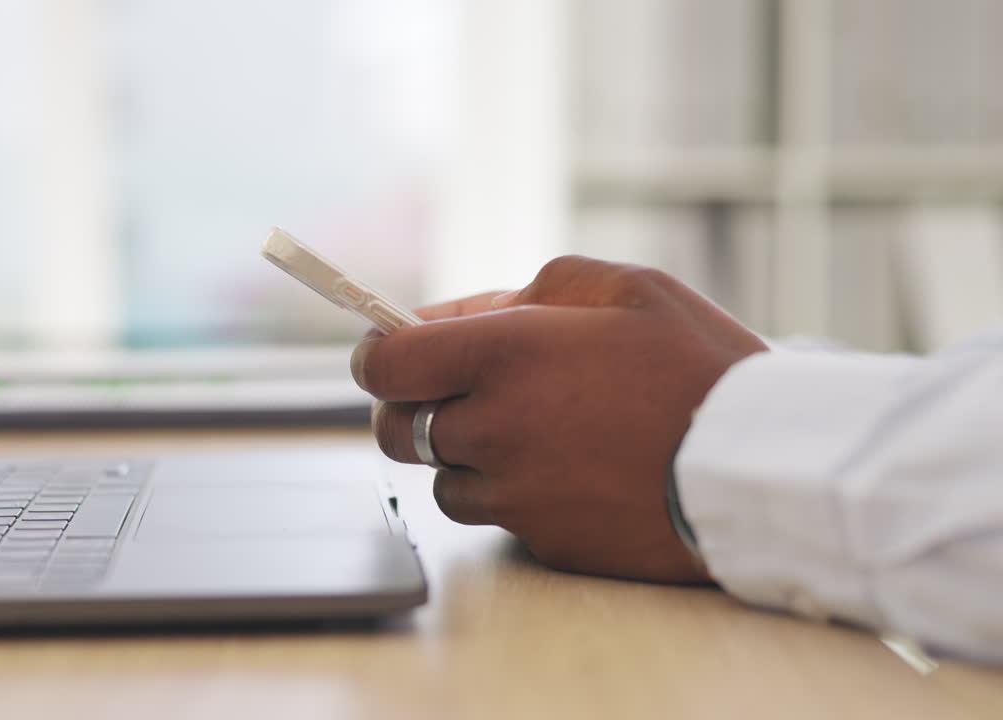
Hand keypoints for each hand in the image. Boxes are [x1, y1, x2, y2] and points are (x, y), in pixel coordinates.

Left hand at [352, 257, 767, 582]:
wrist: (763, 470)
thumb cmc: (702, 367)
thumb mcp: (630, 290)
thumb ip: (535, 289)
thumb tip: (466, 314)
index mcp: (503, 354)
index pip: (385, 363)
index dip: (376, 354)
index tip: (388, 350)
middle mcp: (493, 428)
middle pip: (395, 429)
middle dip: (410, 406)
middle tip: (451, 390)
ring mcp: (513, 493)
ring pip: (443, 479)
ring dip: (464, 454)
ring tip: (531, 430)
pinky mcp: (541, 540)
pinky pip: (497, 515)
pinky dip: (510, 493)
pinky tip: (566, 471)